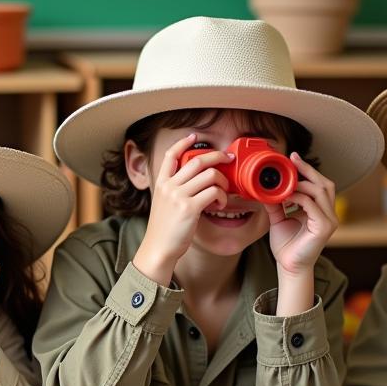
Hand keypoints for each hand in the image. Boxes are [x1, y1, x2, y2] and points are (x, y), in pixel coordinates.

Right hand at [133, 134, 233, 284]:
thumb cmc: (164, 230)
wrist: (158, 249)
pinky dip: (222, 196)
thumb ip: (175, 190)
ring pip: (209, 175)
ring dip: (222, 181)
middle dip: (217, 157)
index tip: (194, 136)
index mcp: (161, 183)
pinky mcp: (189, 208)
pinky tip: (220, 204)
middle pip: (197, 161)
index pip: (170, 155)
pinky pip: (214, 192)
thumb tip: (198, 181)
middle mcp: (169, 186)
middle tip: (228, 158)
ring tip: (222, 193)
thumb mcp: (163, 204)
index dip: (183, 143)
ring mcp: (179, 196)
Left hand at [265, 155, 337, 277]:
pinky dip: (299, 198)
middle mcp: (328, 213)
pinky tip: (286, 196)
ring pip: (321, 191)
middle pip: (325, 183)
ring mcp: (329, 221)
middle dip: (308, 170)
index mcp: (320, 210)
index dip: (307, 170)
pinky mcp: (324, 228)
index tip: (292, 158)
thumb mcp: (279, 218)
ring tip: (287, 180)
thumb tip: (265, 187)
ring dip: (303, 183)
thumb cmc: (286, 245)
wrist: (288, 266)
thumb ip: (276, 203)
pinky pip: (313, 205)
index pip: (319, 184)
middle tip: (293, 160)